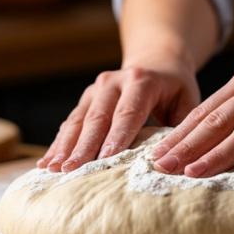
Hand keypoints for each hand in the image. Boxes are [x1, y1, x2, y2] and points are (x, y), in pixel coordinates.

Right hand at [37, 64, 199, 172]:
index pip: (128, 112)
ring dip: (65, 147)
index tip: (106, 159)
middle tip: (72, 171)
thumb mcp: (187, 102)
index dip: (116, 136)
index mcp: (141, 80)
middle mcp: (113, 81)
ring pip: (78, 121)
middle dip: (84, 147)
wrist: (156, 62)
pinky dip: (58, 144)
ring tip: (54, 170)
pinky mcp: (85, 100)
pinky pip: (69, 123)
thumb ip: (179, 129)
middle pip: (97, 118)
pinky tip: (46, 163)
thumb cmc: (175, 89)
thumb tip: (175, 161)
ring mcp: (95, 90)